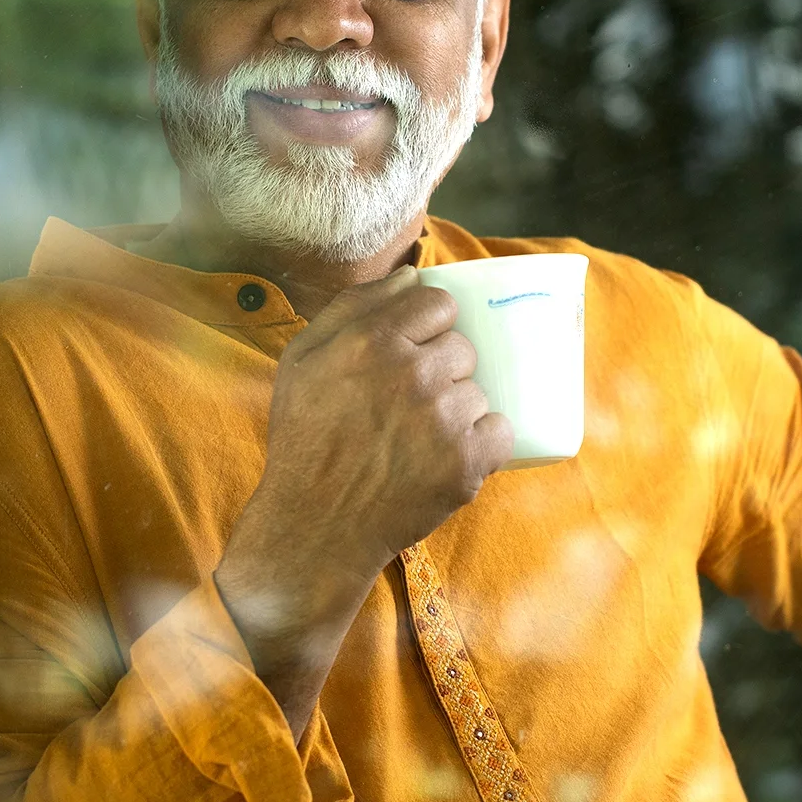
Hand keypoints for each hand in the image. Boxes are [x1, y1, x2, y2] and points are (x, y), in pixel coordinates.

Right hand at [215, 267, 514, 730]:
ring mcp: (443, 419)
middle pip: (462, 346)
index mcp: (372, 341)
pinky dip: (481, 444)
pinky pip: (500, 431)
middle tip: (408, 403)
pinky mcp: (466, 463)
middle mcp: (412, 373)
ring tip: (419, 437)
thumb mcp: (301, 360)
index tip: (413, 351)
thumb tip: (411, 276)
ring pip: (478, 390)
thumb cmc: (305, 440)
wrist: (317, 525)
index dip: (429, 326)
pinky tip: (445, 456)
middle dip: (442, 369)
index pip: (438, 303)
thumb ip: (353, 307)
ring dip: (457, 409)